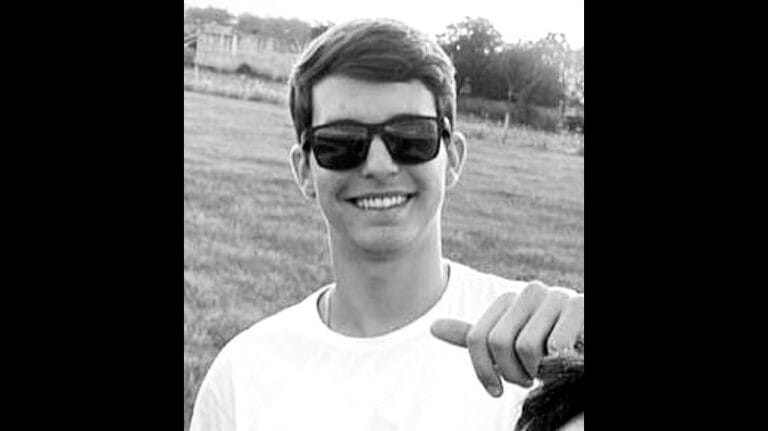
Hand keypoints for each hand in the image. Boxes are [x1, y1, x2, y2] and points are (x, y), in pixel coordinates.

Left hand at [430, 282, 582, 396]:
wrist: (586, 342)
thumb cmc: (547, 349)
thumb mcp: (510, 344)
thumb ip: (476, 338)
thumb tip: (433, 327)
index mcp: (509, 299)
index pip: (477, 338)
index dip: (483, 370)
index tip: (496, 390)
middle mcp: (530, 291)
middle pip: (499, 342)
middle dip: (513, 373)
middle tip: (529, 379)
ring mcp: (556, 296)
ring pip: (527, 346)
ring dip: (538, 371)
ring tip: (549, 369)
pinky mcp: (580, 306)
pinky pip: (556, 345)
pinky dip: (560, 363)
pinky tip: (569, 359)